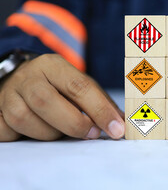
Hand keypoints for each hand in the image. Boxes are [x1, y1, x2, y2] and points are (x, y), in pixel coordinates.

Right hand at [0, 54, 124, 140]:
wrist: (20, 79)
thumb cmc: (57, 86)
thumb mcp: (79, 85)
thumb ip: (100, 102)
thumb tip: (122, 123)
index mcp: (53, 65)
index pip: (78, 86)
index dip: (99, 110)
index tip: (116, 129)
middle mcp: (28, 76)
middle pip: (47, 102)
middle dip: (74, 124)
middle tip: (91, 134)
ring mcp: (8, 94)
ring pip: (25, 120)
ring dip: (49, 133)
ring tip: (60, 130)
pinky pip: (7, 131)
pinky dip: (24, 137)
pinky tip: (36, 130)